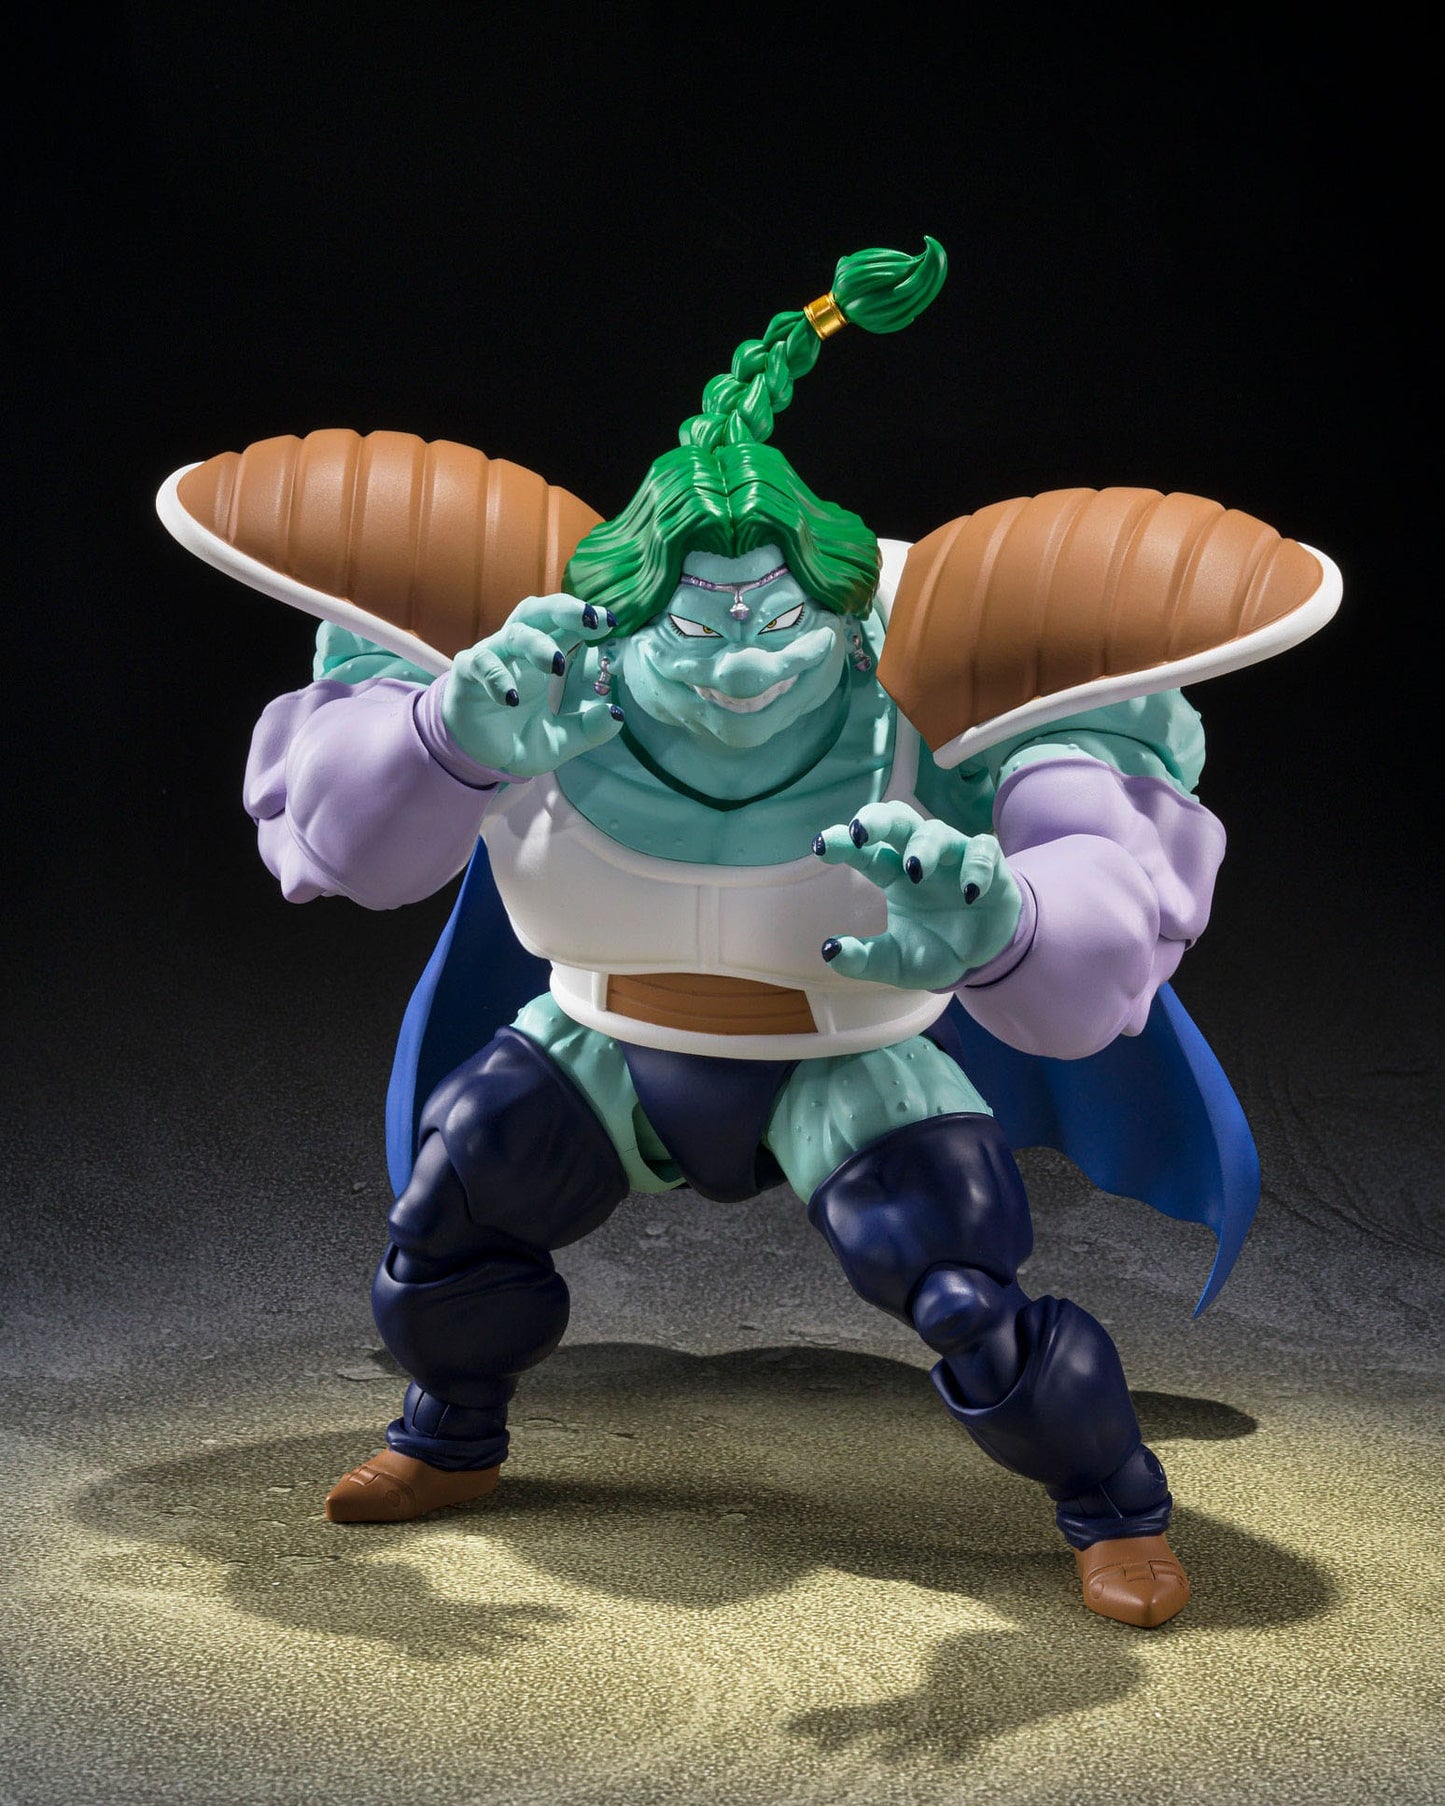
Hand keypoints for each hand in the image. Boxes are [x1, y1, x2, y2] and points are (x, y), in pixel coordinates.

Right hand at [441, 595, 622, 777]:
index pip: (567, 624)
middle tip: (590, 620)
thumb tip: (616, 715)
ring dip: (537, 643)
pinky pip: (482, 664)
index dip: (587, 617)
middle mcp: (521, 650)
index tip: (610, 621)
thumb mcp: (561, 740)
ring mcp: (494, 658)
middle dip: (565, 609)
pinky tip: (511, 698)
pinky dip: (498, 677)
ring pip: (514, 634)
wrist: (479, 757)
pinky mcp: (468, 675)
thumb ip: (588, 729)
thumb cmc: (522, 736)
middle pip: (539, 612)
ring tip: (557, 664)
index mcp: (547, 654)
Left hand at [812, 802, 1022, 989]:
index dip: (843, 841)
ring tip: (916, 870)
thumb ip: (863, 959)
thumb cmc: (934, 950)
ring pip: (936, 831)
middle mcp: (920, 858)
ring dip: (924, 846)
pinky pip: (982, 851)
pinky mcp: (990, 868)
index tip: (821, 846)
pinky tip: (968, 893)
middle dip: (877, 819)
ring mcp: (954, 859)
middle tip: (859, 832)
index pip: (864, 849)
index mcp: (892, 874)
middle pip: (897, 820)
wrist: (984, 961)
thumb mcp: (895, 963)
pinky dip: (975, 867)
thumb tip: (829, 950)